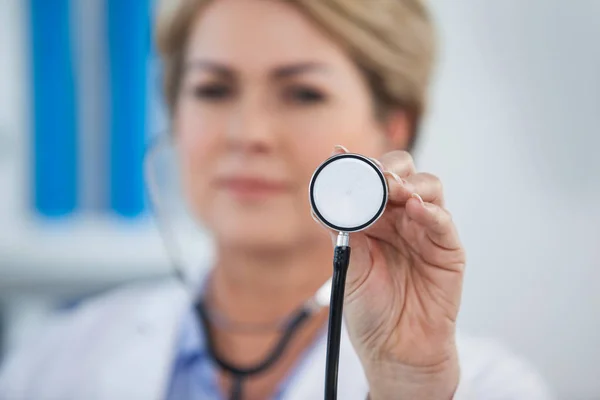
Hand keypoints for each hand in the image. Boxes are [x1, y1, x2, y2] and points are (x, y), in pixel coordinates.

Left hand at [314, 147, 465, 399]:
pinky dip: (429, 210)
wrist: (394, 348)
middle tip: (376, 174)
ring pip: (427, 187)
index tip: (338, 153)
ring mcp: (425, 230)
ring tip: (394, 190)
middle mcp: (400, 218)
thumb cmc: (370, 308)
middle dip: (389, 168)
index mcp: (374, 218)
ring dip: (410, 183)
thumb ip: (341, 229)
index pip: (369, 180)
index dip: (356, 165)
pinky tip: (414, 209)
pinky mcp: (447, 248)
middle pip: (402, 173)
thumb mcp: (348, 264)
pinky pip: (442, 220)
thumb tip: (323, 196)